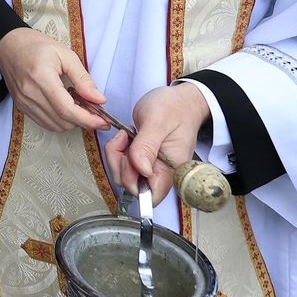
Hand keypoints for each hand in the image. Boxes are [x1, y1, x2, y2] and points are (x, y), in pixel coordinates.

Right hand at [0, 28, 108, 131]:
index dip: (87, 119)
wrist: (7, 45)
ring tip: (81, 109)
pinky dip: (59, 121)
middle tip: (96, 112)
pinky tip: (66, 109)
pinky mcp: (21, 107)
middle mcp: (30, 94)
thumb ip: (83, 79)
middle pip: (62, 121)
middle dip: (83, 121)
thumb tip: (99, 99)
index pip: (66, 109)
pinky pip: (45, 123)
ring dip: (72, 122)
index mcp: (42, 78)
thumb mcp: (65, 54)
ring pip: (54, 126)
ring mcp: (24, 102)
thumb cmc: (35, 45)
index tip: (103, 122)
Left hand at [104, 82, 210, 206]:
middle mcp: (160, 173)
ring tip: (126, 136)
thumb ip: (147, 146)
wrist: (180, 99)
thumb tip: (141, 170)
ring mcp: (149, 166)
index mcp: (169, 170)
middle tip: (126, 140)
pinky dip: (117, 151)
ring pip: (122, 175)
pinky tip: (126, 136)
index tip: (130, 158)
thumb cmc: (175, 108)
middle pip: (131, 186)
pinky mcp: (141, 159)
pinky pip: (122, 163)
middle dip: (121, 164)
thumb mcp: (158, 121)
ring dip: (117, 155)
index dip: (133, 184)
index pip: (150, 197)